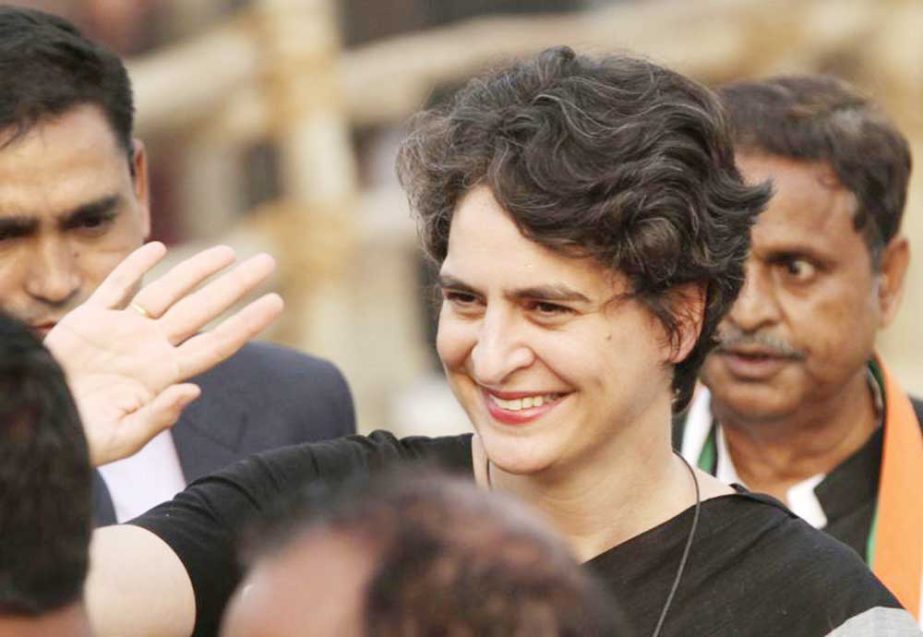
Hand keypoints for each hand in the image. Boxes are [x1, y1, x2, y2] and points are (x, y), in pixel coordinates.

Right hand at [45, 242, 283, 466]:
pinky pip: (116, 287)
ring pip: (166, 292)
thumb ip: (157, 417)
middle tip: (268, 261)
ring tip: (228, 252)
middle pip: (202, 310)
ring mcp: (120, 333)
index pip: (216, 344)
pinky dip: (134, 266)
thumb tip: (193, 392)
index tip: (277, 302)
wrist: (32, 424)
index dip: (247, 322)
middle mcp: (149, 349)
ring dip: (196, 270)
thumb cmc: (78, 441)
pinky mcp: (87, 322)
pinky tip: (157, 247)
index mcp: (162, 377)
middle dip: (235, 286)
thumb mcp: (120, 439)